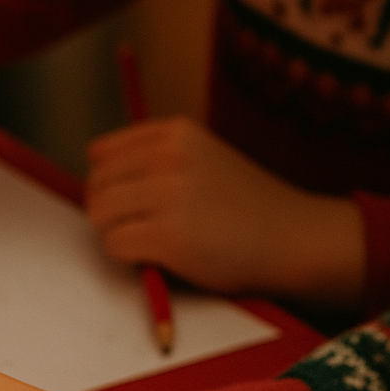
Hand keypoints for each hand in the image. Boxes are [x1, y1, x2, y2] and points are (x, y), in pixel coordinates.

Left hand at [84, 117, 364, 313]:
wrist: (295, 238)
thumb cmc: (244, 206)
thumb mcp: (201, 158)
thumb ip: (153, 158)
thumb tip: (94, 169)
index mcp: (175, 132)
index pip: (100, 153)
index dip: (109, 183)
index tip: (132, 201)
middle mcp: (169, 155)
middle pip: (95, 185)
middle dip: (108, 212)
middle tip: (140, 227)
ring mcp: (169, 194)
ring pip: (99, 215)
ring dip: (115, 234)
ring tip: (151, 240)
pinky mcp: (168, 235)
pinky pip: (114, 245)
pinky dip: (128, 258)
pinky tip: (160, 257)